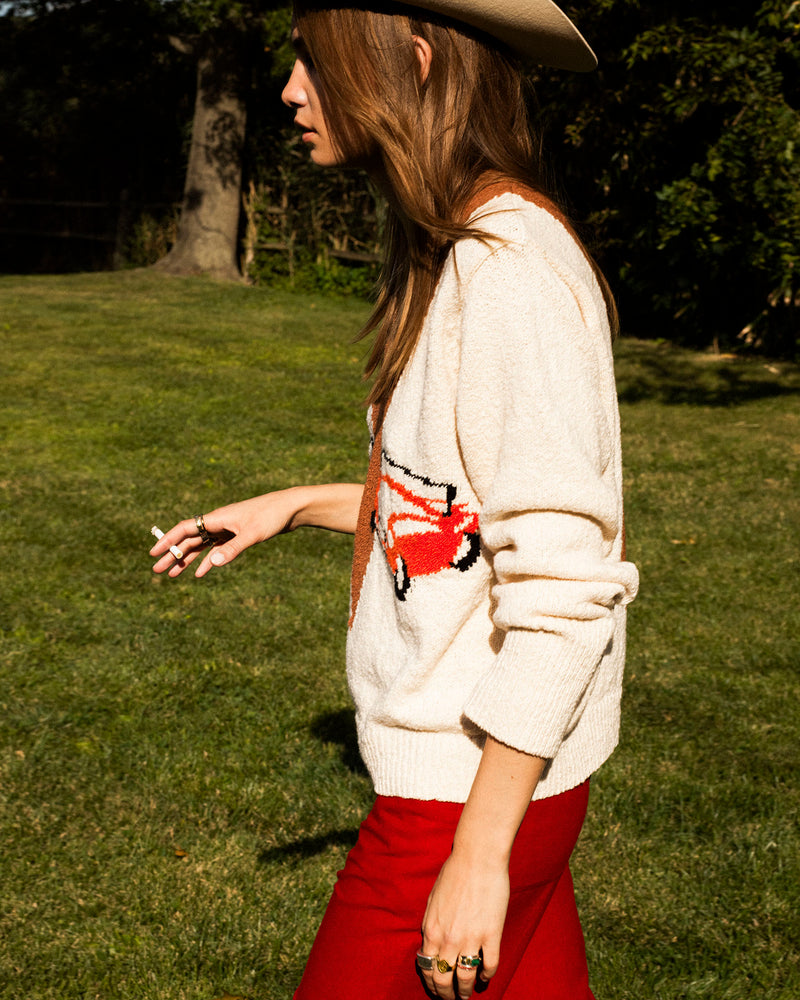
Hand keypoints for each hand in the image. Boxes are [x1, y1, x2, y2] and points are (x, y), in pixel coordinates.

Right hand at [149, 490, 300, 578]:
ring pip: (200, 546)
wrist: (290, 508)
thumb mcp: (252, 534)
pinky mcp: (237, 535)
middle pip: (189, 540)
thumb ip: (233, 549)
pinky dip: (207, 561)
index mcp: (217, 518)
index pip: (185, 529)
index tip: (153, 553)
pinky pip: (216, 549)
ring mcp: (227, 529)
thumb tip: (212, 564)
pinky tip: (201, 573)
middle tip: (156, 570)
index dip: (167, 541)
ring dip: (186, 560)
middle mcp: (218, 522)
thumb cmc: (271, 516)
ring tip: (172, 574)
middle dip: (172, 555)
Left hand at [419, 851, 508, 998]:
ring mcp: (470, 938)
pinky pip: (489, 965)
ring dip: (465, 991)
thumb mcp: (433, 898)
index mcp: (431, 929)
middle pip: (444, 978)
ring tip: (467, 994)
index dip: (431, 983)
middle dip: (446, 994)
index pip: (427, 967)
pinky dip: (487, 975)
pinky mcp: (491, 934)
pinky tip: (485, 978)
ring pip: (465, 977)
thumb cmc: (454, 872)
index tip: (437, 989)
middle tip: (451, 999)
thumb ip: (431, 923)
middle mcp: (448, 939)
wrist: (477, 857)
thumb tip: (429, 941)